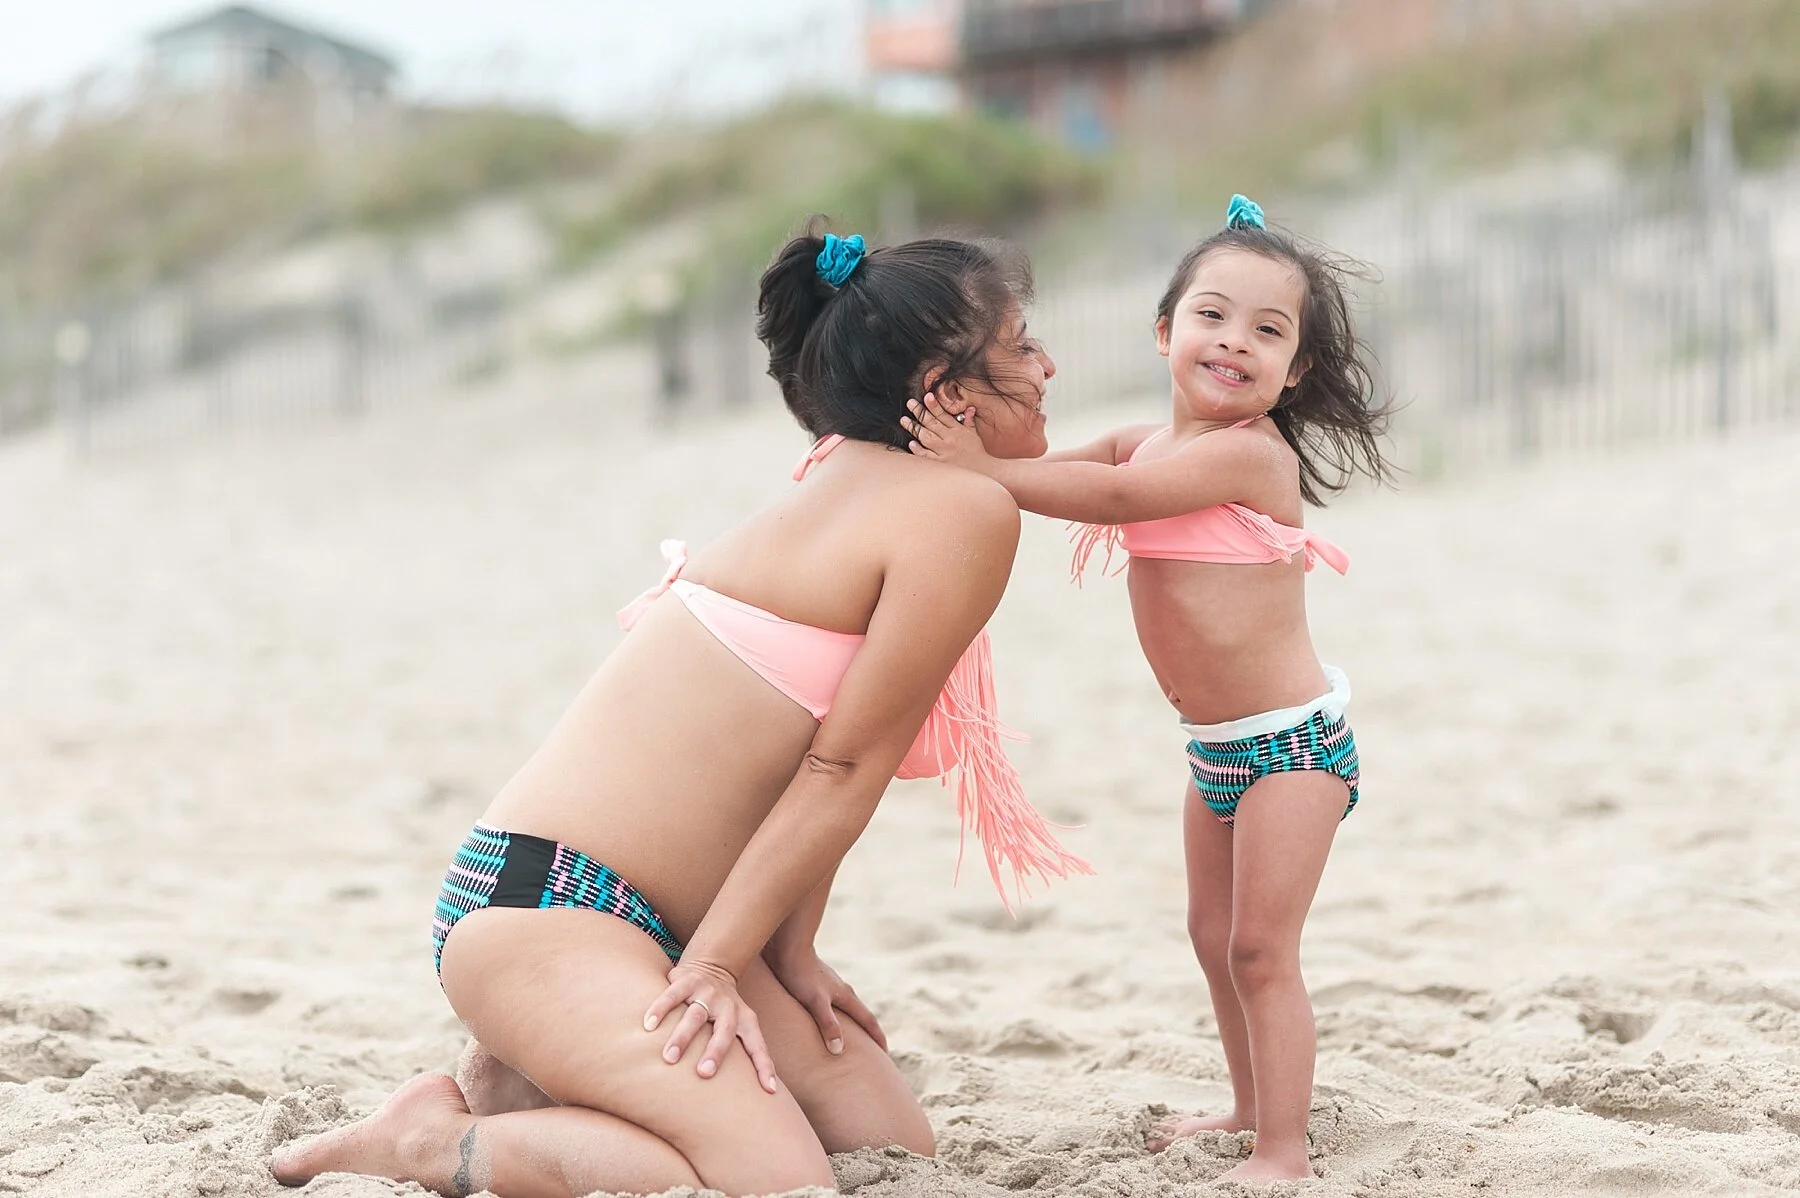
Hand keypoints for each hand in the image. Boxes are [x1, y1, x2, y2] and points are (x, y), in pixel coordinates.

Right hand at [643, 959, 778, 1093]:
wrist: (711, 967)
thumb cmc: (724, 1010)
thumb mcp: (740, 1024)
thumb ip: (742, 1051)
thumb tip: (762, 1091)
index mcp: (744, 1019)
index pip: (757, 1045)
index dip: (764, 1067)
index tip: (769, 1090)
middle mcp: (728, 1006)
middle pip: (724, 1031)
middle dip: (715, 1052)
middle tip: (703, 1073)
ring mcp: (707, 992)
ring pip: (695, 1016)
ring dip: (682, 1037)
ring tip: (669, 1058)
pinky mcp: (687, 980)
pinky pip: (672, 996)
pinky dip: (660, 1010)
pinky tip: (648, 1025)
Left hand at [764, 947, 887, 1056]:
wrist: (787, 946)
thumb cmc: (800, 974)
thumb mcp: (815, 1001)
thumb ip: (828, 1024)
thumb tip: (839, 1050)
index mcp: (846, 996)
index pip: (868, 1020)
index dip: (877, 1038)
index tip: (885, 1055)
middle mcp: (842, 991)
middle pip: (860, 1015)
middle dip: (868, 1034)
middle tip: (871, 1053)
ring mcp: (829, 987)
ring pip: (845, 1010)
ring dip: (851, 1025)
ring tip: (848, 1041)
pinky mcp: (816, 984)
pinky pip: (831, 1006)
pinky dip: (834, 1018)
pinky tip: (823, 1022)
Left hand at [902, 393, 989, 467]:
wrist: (986, 472)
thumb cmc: (978, 453)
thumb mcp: (975, 435)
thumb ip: (969, 421)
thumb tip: (969, 408)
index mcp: (958, 430)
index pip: (944, 415)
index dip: (934, 405)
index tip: (926, 396)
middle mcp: (950, 439)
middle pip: (932, 423)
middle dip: (920, 412)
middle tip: (910, 403)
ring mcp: (945, 452)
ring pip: (926, 437)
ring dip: (914, 428)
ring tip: (904, 420)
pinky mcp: (941, 464)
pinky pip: (927, 456)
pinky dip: (919, 449)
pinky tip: (911, 443)